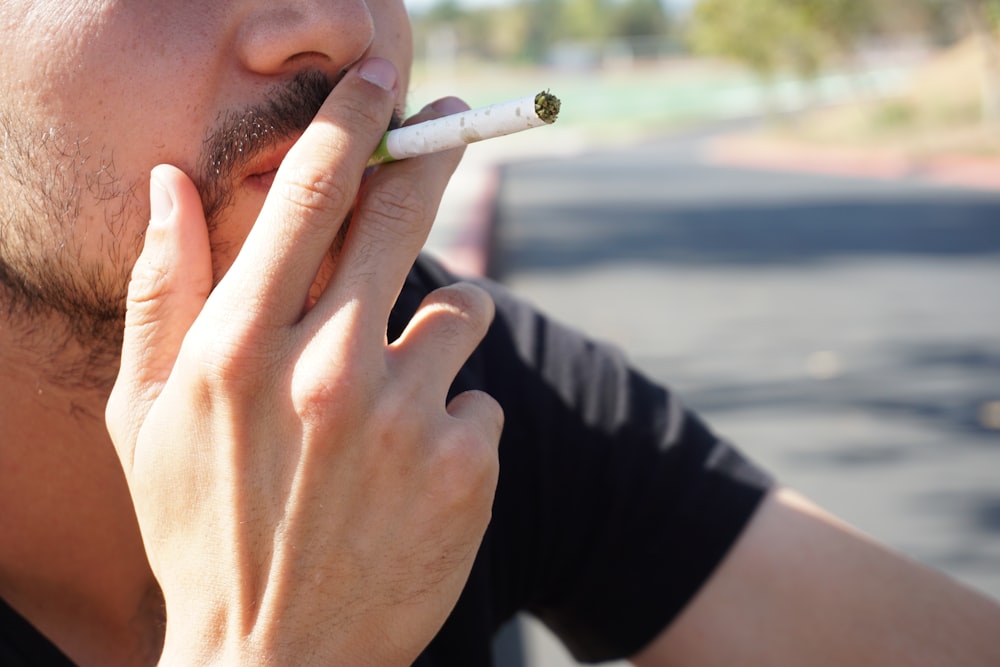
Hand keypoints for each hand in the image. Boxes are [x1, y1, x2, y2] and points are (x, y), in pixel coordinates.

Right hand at [106, 58, 502, 664]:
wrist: (279, 658)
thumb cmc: (202, 527)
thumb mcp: (149, 417)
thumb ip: (161, 291)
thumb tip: (174, 183)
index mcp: (239, 347)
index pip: (307, 193)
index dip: (351, 120)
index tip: (380, 80)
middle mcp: (327, 368)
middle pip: (403, 215)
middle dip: (432, 155)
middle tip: (456, 117)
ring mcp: (408, 416)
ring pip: (460, 308)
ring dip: (436, 329)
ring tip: (391, 390)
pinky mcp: (470, 463)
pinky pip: (482, 395)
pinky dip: (455, 416)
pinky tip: (411, 470)